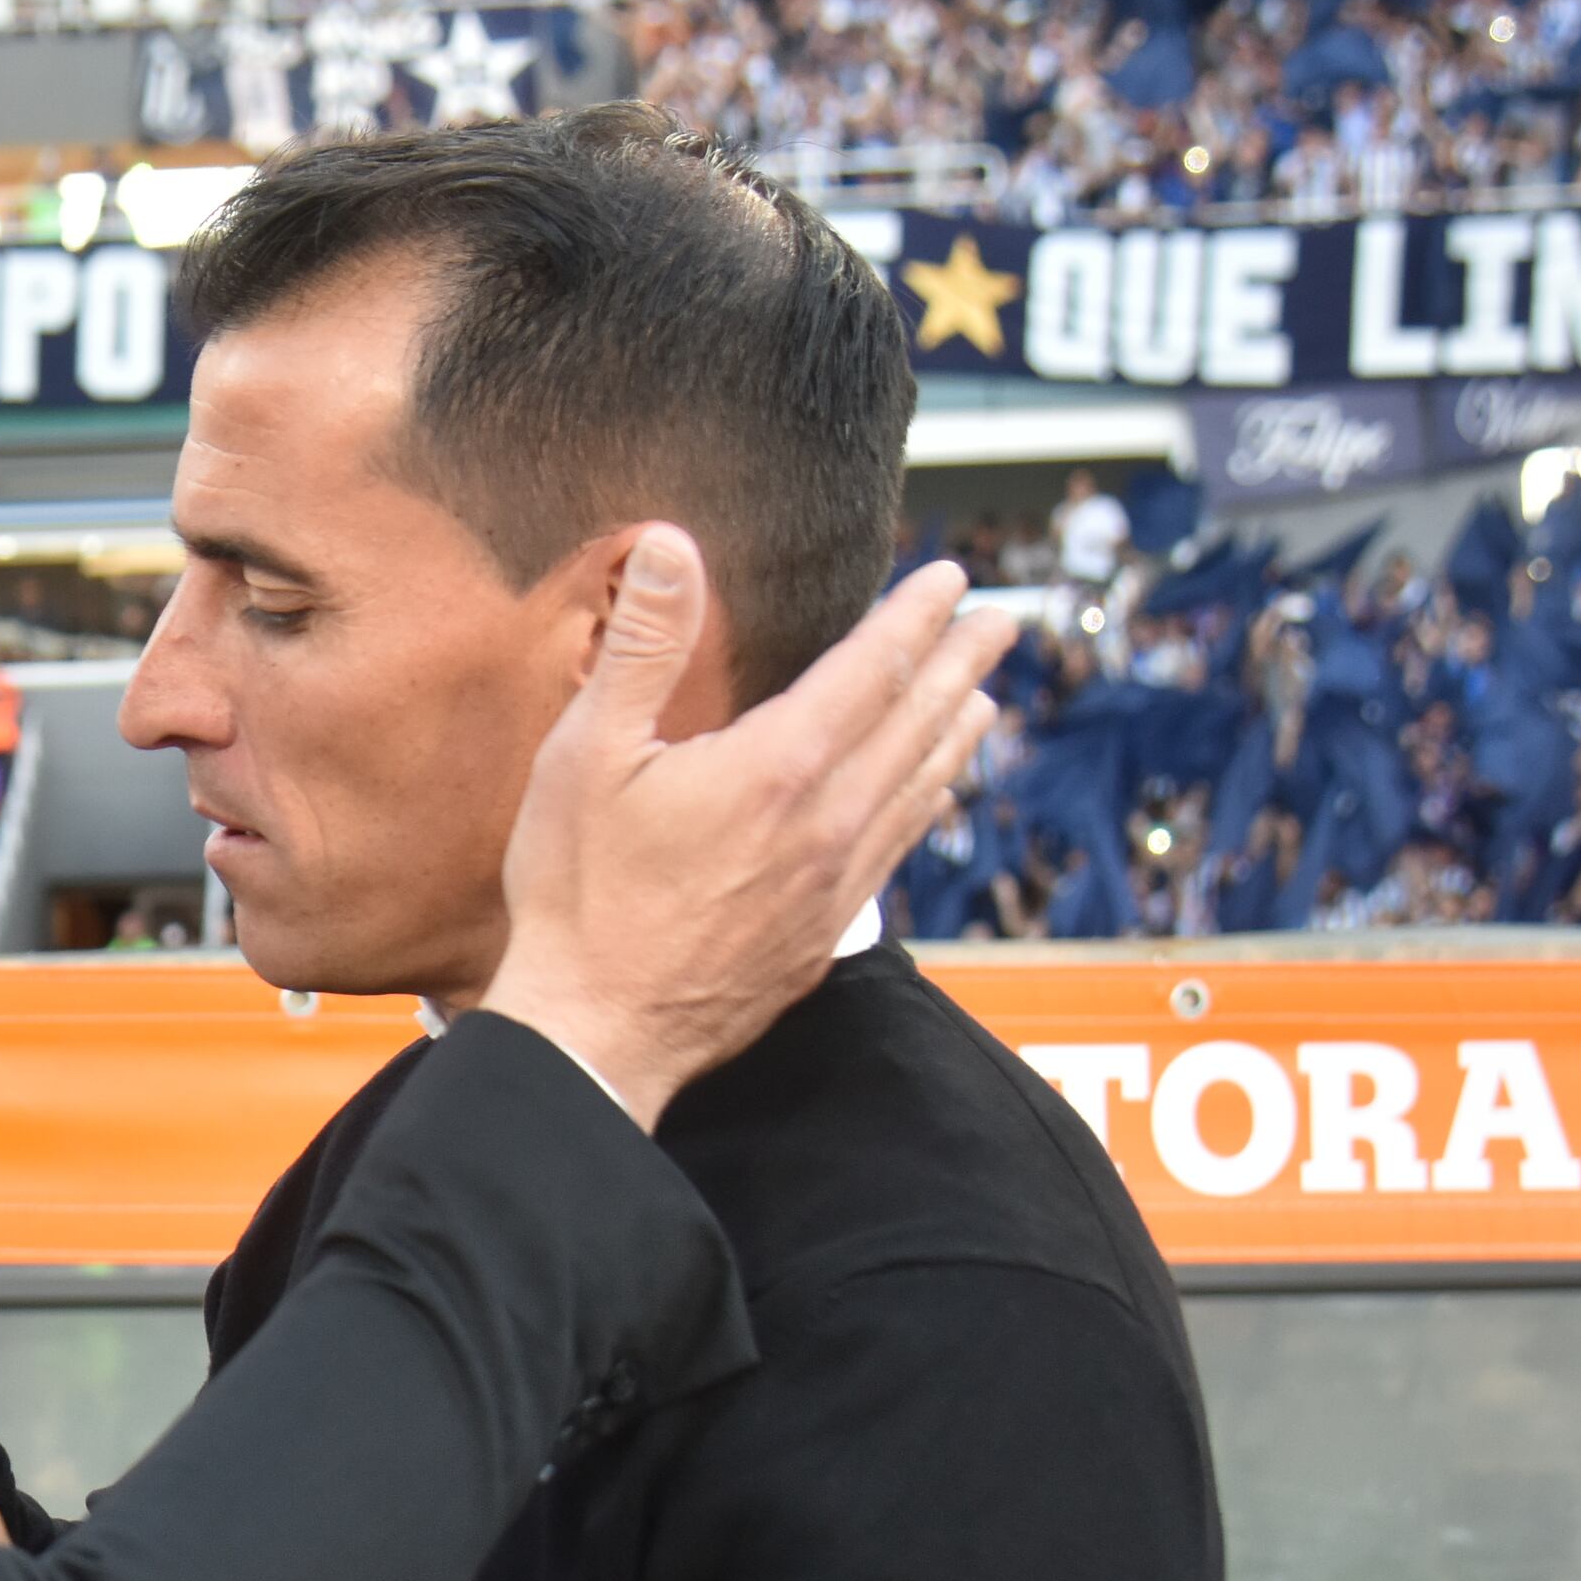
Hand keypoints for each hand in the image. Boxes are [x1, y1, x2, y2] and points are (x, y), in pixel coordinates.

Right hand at [475, 533, 1011, 1125]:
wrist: (599, 1033)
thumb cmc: (581, 895)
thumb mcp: (587, 753)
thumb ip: (643, 646)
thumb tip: (675, 548)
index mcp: (778, 767)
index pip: (872, 670)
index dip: (915, 617)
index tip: (950, 579)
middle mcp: (828, 822)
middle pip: (918, 723)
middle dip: (962, 663)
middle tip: (1000, 621)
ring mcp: (835, 883)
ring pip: (921, 788)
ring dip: (957, 732)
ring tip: (982, 697)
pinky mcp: (825, 933)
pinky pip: (899, 847)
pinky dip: (927, 802)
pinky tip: (929, 794)